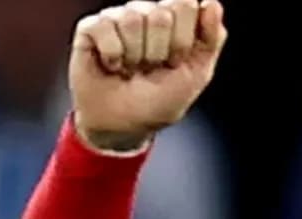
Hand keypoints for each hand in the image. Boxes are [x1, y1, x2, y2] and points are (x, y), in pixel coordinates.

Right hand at [70, 0, 227, 153]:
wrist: (126, 124)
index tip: (178, 62)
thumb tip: (211, 2)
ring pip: (133, 19)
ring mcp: (119, 18)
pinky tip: (113, 66)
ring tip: (132, 69)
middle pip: (161, 14)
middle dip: (161, 51)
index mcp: (176, 20)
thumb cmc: (162, 99)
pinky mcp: (91, 27)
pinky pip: (104, 28)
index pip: (185, 4)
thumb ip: (211, 37)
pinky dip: (112, 56)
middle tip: (154, 68)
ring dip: (136, 56)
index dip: (183, 40)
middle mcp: (148, 12)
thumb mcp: (198, 73)